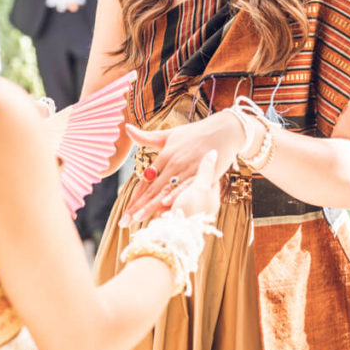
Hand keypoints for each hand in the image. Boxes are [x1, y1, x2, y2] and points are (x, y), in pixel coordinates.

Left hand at [119, 111, 243, 225]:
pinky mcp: (203, 174)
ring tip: (139, 219)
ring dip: (152, 206)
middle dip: (139, 207)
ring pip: (167, 190)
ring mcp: (188, 170)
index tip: (126, 211)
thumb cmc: (195, 133)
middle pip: (153, 189)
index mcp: (165, 155)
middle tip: (125, 221)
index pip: (147, 180)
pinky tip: (167, 205)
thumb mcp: (170, 135)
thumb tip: (128, 128)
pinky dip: (177, 195)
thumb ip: (147, 137)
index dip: (136, 196)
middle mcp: (174, 163)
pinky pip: (187, 187)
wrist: (224, 130)